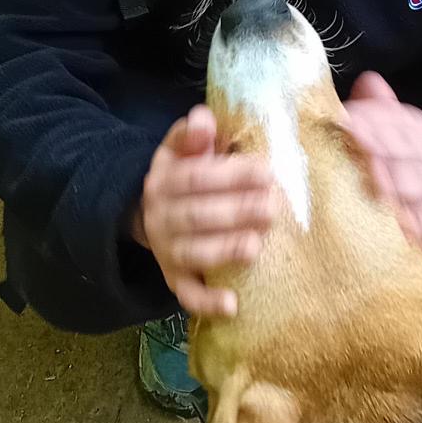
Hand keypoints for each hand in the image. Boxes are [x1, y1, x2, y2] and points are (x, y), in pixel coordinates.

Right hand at [131, 106, 275, 317]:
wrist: (150, 215)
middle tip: (272, 206)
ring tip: (256, 245)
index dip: (230, 175)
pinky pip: (188, 295)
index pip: (195, 178)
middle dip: (236, 211)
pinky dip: (207, 302)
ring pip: (194, 253)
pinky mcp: (175, 279)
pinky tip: (231, 305)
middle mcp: (162, 218)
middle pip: (197, 216)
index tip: (265, 170)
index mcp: (164, 182)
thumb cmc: (183, 178)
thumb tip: (202, 118)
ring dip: (225, 250)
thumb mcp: (181, 152)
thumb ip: (192, 135)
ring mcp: (167, 251)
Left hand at [343, 72, 421, 250]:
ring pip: (416, 188)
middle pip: (407, 154)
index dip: (375, 122)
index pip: (401, 123)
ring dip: (397, 187)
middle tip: (361, 152)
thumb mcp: (395, 123)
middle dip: (383, 152)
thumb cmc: (402, 153)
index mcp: (418, 133)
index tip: (350, 121)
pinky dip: (419, 228)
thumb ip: (379, 105)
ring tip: (377, 187)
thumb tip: (368, 79)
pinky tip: (404, 229)